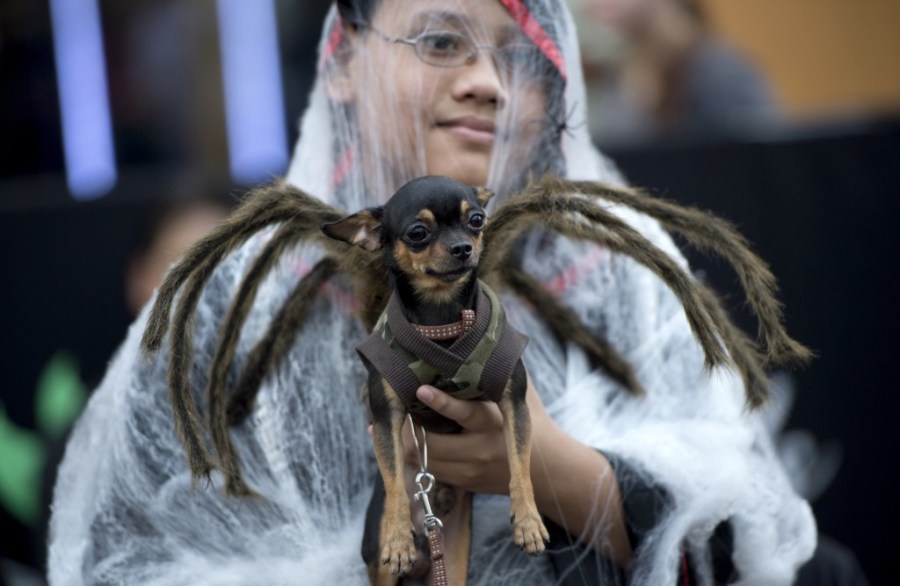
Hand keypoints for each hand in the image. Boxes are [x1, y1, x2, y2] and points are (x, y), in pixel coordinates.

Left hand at [402, 377, 557, 494]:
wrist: (548, 470)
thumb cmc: (531, 420)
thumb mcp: (521, 393)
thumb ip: (499, 370)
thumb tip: (482, 337)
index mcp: (494, 422)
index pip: (464, 412)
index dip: (440, 402)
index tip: (421, 389)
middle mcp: (481, 450)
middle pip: (433, 443)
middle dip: (410, 428)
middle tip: (397, 409)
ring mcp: (471, 472)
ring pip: (426, 461)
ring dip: (408, 443)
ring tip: (395, 424)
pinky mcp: (465, 485)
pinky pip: (430, 473)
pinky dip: (417, 457)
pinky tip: (410, 442)